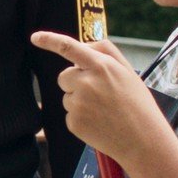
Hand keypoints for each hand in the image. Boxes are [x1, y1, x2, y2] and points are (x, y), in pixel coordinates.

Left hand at [30, 32, 173, 166]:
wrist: (143, 140)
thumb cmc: (137, 104)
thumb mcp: (127, 71)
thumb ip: (105, 52)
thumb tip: (83, 46)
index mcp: (101, 66)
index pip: (69, 47)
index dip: (49, 40)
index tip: (35, 37)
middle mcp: (86, 82)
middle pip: (64, 76)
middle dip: (75, 82)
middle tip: (99, 95)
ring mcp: (78, 104)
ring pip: (67, 96)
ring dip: (79, 101)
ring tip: (103, 111)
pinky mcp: (73, 122)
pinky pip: (70, 114)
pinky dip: (81, 118)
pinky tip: (99, 123)